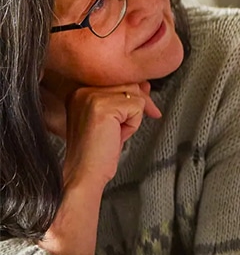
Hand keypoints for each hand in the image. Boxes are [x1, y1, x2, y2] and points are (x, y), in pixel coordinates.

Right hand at [41, 78, 160, 191]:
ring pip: (135, 94)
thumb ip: (124, 98)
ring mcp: (91, 97)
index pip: (119, 79)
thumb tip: (144, 83)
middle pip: (129, 84)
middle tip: (124, 128)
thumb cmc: (96, 151)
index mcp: (80, 91)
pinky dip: (134, 124)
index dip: (135, 96)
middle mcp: (82, 91)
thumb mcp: (113, 119)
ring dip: (133, 117)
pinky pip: (137, 107)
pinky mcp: (103, 107)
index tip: (144, 108)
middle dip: (138, 106)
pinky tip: (117, 135)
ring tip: (114, 132)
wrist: (84, 174)